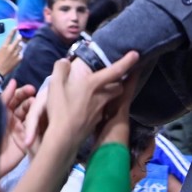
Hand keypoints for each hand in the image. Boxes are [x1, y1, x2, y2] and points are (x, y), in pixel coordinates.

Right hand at [0, 27, 21, 75]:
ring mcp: (16, 54)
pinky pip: (21, 53)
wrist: (0, 71)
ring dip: (19, 45)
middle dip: (19, 37)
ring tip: (18, 45)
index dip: (13, 31)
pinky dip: (19, 53)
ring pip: (20, 46)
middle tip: (19, 36)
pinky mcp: (19, 59)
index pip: (10, 36)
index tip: (15, 27)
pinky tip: (17, 54)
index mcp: (4, 47)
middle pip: (18, 40)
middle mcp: (11, 49)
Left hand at [0, 79, 35, 177]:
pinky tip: (46, 119)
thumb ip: (5, 97)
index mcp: (4, 111)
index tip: (32, 89)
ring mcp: (21, 130)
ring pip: (33, 117)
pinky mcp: (27, 141)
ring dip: (37, 112)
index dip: (23, 92)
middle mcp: (14, 119)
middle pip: (26, 106)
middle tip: (37, 99)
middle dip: (32, 101)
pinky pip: (36, 131)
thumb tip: (14, 81)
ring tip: (40, 109)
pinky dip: (40, 124)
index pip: (16, 98)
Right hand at [23, 51, 139, 146]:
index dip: (126, 61)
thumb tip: (65, 62)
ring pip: (109, 99)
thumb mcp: (55, 84)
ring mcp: (100, 111)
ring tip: (95, 92)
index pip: (115, 71)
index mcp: (94, 84)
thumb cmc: (61, 109)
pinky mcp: (96, 122)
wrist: (64, 137)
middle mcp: (101, 97)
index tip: (136, 54)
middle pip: (117, 87)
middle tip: (108, 79)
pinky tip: (84, 108)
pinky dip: (96, 107)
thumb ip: (61, 69)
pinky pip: (100, 110)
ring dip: (107, 94)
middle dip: (117, 82)